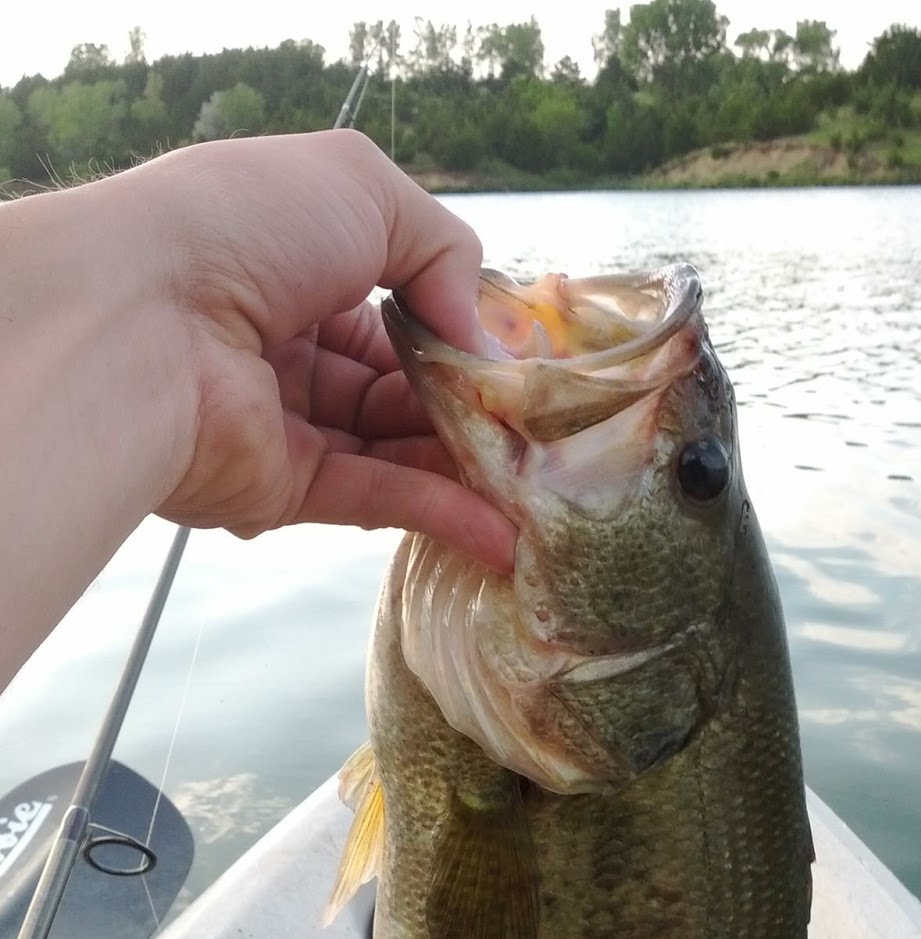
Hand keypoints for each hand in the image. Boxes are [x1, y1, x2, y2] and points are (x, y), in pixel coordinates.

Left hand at [138, 131, 514, 568]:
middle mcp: (288, 344)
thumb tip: (484, 339)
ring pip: (395, 447)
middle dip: (472, 405)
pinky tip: (501, 530)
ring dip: (467, 464)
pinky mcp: (281, 489)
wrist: (144, 319)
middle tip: (539, 429)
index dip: (460, 331)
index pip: (398, 307)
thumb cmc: (243, 228)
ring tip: (538, 483)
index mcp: (297, 264)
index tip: (520, 358)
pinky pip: (373, 499)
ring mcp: (285, 422)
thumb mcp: (362, 188)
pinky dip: (440, 513)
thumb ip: (443, 250)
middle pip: (403, 386)